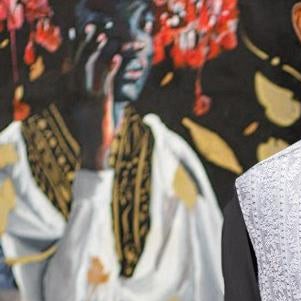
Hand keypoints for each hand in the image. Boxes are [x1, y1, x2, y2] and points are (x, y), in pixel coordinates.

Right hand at [65, 22, 123, 167]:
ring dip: (97, 50)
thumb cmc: (88, 136)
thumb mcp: (78, 116)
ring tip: (104, 37)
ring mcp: (86, 98)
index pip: (68, 65)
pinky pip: (105, 82)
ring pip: (90, 68)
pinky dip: (111, 69)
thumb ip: (79, 100)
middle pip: (77, 61)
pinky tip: (117, 58)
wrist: (92, 152)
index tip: (74, 35)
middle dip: (84, 43)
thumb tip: (83, 93)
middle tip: (91, 30)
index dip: (72, 48)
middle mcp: (73, 93)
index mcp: (67, 94)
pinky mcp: (100, 104)